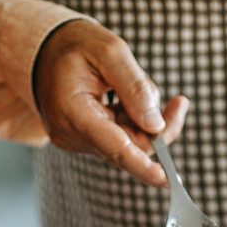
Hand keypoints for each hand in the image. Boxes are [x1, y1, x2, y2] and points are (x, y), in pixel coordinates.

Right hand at [33, 19, 189, 187]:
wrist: (45, 51)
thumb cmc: (76, 46)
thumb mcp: (109, 51)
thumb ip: (134, 87)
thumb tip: (156, 125)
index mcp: (72, 112)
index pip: (114, 149)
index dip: (144, 167)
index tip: (168, 180)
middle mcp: (71, 134)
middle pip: (129, 147)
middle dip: (158, 128)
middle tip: (180, 103)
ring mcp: (76, 140)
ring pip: (128, 143)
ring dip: (143, 118)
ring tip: (136, 84)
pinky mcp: (84, 139)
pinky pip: (120, 138)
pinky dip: (133, 119)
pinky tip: (126, 96)